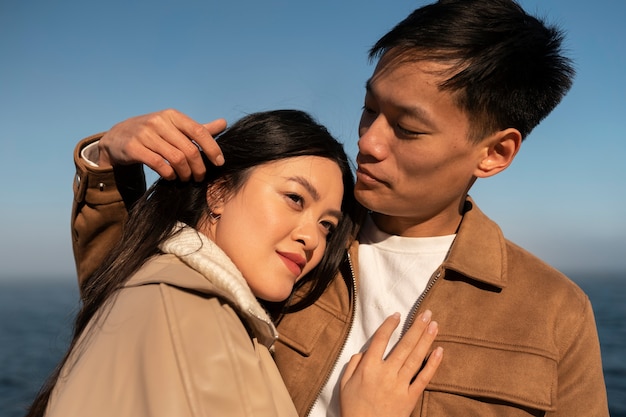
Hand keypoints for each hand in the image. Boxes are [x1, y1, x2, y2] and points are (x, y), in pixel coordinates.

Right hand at [98, 109, 227, 180]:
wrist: (118, 137)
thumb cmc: (153, 133)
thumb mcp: (174, 127)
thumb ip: (198, 129)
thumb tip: (224, 123)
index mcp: (172, 116)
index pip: (199, 132)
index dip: (212, 148)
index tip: (219, 163)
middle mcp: (159, 122)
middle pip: (189, 149)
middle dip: (199, 167)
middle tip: (200, 177)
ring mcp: (144, 134)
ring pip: (176, 158)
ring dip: (185, 173)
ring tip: (186, 178)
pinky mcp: (133, 147)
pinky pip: (159, 164)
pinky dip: (169, 174)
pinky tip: (171, 177)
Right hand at [340, 310, 442, 416]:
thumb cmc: (353, 409)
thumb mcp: (344, 384)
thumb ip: (354, 364)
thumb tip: (366, 351)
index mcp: (368, 368)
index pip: (380, 340)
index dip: (389, 325)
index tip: (397, 315)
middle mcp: (386, 373)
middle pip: (404, 345)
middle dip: (416, 327)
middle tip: (426, 313)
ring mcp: (399, 385)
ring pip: (415, 357)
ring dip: (426, 339)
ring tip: (434, 325)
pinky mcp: (410, 397)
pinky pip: (423, 378)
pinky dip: (432, 364)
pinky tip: (439, 350)